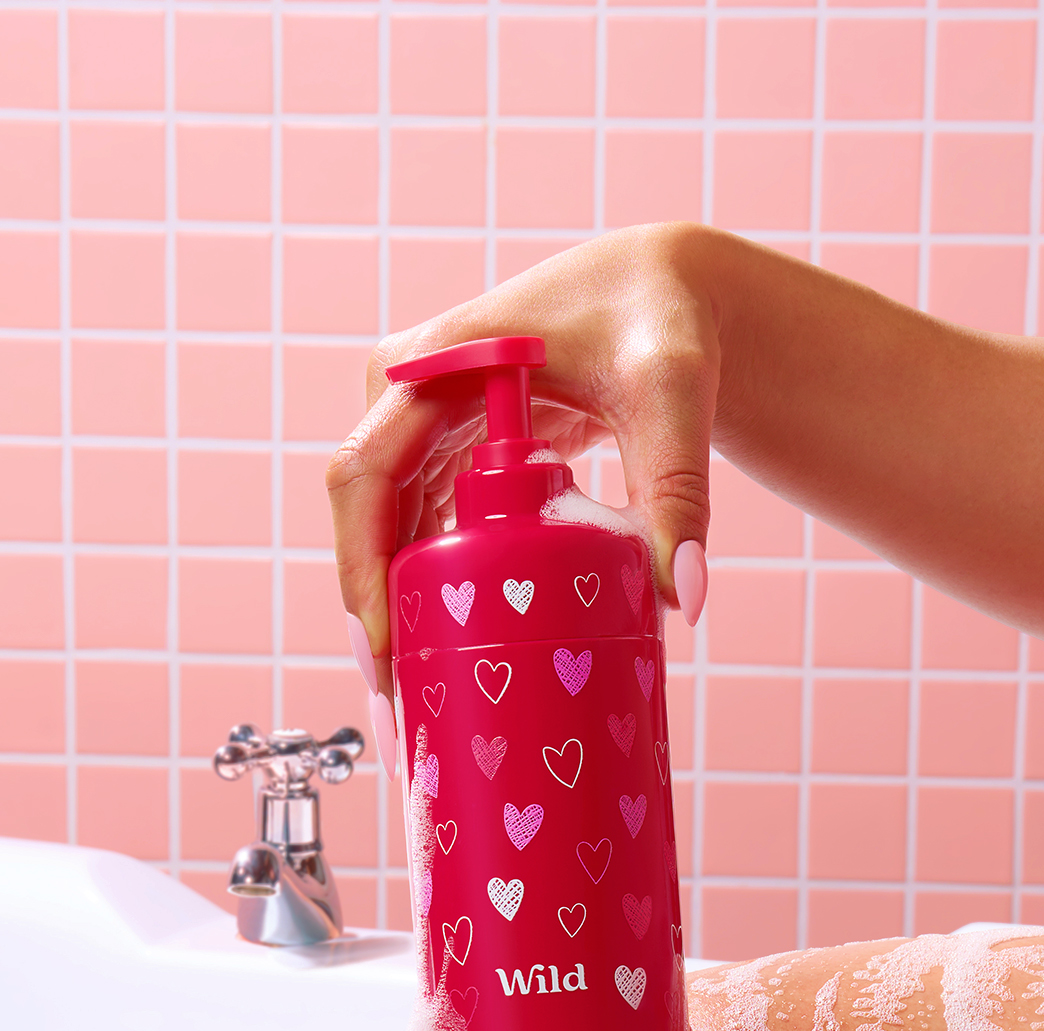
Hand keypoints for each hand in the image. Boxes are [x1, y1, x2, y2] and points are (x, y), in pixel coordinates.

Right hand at [327, 223, 720, 686]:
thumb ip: (679, 490)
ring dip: (395, 624)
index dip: (361, 570)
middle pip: (368, 525)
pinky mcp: (450, 458)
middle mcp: (413, 397)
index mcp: (436, 366)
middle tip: (399, 720)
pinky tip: (439, 664)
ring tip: (412, 717)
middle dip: (375, 624)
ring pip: (389, 542)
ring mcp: (426, 430)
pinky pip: (422, 538)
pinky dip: (427, 600)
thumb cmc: (656, 324)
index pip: (366, 478)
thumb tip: (682, 599)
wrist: (659, 296)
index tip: (382, 655)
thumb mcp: (672, 397)